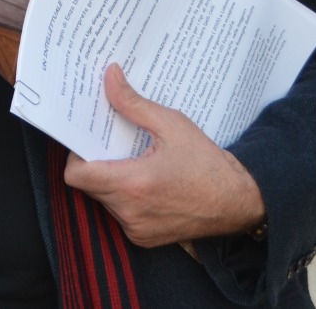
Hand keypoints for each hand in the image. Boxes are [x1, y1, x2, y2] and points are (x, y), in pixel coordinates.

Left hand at [64, 64, 265, 246]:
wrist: (240, 202)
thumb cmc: (208, 164)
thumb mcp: (172, 125)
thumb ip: (133, 103)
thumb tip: (110, 77)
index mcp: (133, 185)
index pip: (76, 175)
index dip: (77, 155)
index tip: (90, 140)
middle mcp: (130, 212)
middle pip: (88, 186)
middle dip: (95, 163)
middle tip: (113, 145)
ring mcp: (136, 229)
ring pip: (102, 200)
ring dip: (110, 181)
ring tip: (133, 162)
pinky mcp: (144, 239)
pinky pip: (119, 214)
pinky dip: (124, 199)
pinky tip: (145, 183)